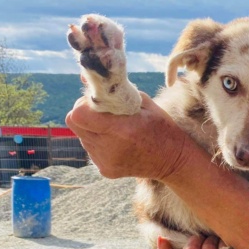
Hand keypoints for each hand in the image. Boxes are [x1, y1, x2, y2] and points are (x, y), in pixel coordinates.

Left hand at [65, 92, 189, 181]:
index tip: (97, 103)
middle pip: (75, 124)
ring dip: (92, 129)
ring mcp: (106, 162)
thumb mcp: (144, 103)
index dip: (83, 105)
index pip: (77, 115)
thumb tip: (85, 78)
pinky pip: (91, 149)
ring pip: (82, 137)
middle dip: (85, 114)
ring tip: (115, 130)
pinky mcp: (105, 170)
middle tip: (104, 114)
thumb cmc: (161, 127)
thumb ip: (114, 90)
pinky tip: (117, 143)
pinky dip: (99, 142)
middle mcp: (109, 148)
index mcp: (120, 129)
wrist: (173, 161)